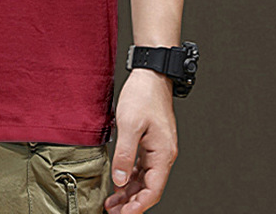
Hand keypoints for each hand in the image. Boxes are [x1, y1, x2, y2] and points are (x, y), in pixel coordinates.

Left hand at [104, 69, 178, 212]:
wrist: (150, 75)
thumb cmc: (143, 95)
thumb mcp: (129, 125)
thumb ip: (124, 154)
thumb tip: (119, 180)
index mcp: (163, 154)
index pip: (153, 190)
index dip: (138, 206)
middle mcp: (163, 154)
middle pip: (148, 188)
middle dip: (131, 203)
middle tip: (113, 212)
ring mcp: (157, 148)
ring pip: (144, 178)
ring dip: (129, 192)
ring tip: (112, 202)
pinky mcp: (150, 142)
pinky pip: (141, 166)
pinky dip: (129, 176)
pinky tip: (118, 182)